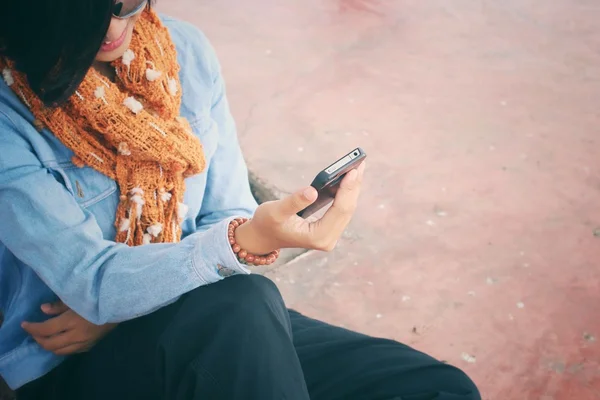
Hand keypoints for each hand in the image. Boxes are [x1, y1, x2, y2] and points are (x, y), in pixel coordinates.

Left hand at [21, 301, 116, 355]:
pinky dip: (61, 348)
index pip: (45, 330)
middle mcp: (76, 336)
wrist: (120, 305)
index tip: (24, 324)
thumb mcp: (77, 297)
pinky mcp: (90, 345)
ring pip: (60, 351)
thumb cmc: (98, 297)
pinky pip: (71, 351)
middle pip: (50, 344)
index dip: (32, 328)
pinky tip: (61, 341)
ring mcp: (84, 343)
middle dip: (38, 339)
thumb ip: (59, 305)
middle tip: (33, 331)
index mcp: (71, 321)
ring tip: (45, 337)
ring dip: (49, 346)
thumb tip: (43, 309)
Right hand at [236, 162, 365, 253]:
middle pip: (347, 209)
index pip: (339, 210)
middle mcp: (327, 239)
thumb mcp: (275, 210)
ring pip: (347, 209)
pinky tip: (348, 178)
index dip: (347, 189)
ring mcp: (329, 236)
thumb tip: (313, 191)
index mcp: (317, 237)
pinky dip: (345, 193)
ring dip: (352, 188)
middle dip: (353, 186)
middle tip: (359, 163)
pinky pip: (342, 209)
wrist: (263, 236)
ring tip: (357, 166)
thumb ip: (294, 202)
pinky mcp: (329, 229)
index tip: (353, 171)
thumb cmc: (267, 223)